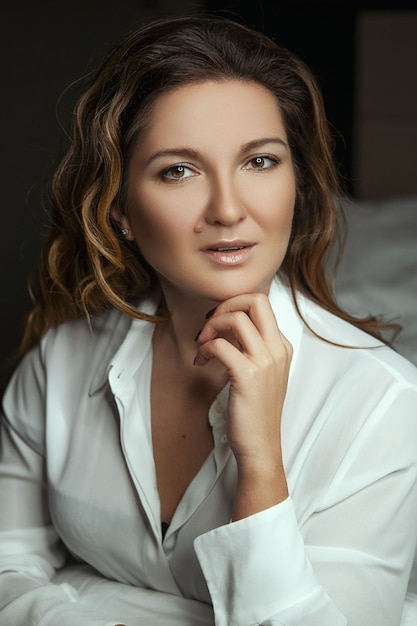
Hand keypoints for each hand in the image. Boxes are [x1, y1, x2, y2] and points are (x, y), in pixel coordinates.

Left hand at [195, 293, 290, 516]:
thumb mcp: (263, 374)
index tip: (216, 323)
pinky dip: (206, 347)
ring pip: (237, 318)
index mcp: (282, 346)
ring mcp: (266, 362)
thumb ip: (252, 349)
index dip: (233, 307)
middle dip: (225, 304)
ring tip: (202, 344)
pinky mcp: (248, 376)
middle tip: (209, 325)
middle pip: (255, 300)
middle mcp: (278, 349)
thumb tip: (227, 327)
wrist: (261, 447)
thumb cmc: (256, 413)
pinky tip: (201, 360)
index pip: (261, 305)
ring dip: (211, 326)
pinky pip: (221, 345)